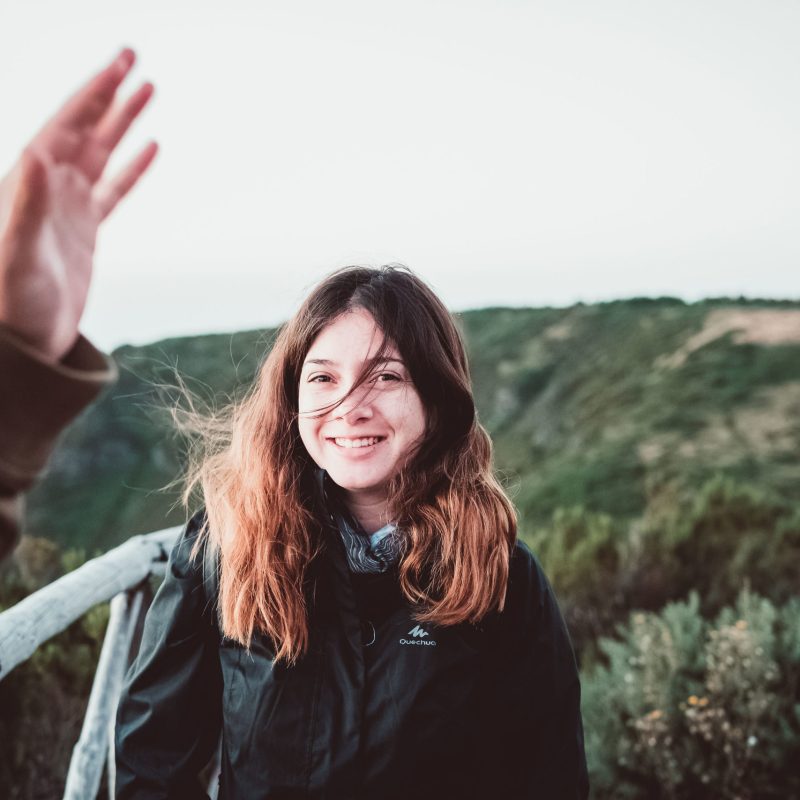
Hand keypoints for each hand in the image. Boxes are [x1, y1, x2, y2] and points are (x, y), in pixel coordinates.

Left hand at [0, 48, 156, 360]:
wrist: (22, 341)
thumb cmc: (10, 300)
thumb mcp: (16, 251)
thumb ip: (28, 204)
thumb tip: (38, 155)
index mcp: (33, 182)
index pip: (68, 124)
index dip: (93, 93)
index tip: (119, 65)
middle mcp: (50, 187)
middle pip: (86, 128)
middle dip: (110, 94)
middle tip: (135, 61)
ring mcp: (70, 207)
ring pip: (103, 153)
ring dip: (124, 123)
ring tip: (149, 94)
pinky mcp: (86, 231)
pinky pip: (115, 190)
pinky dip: (133, 168)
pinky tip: (151, 149)